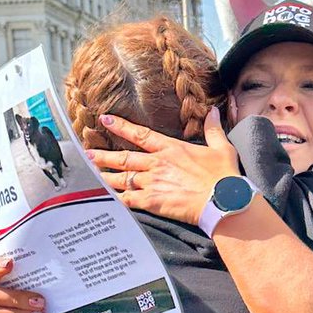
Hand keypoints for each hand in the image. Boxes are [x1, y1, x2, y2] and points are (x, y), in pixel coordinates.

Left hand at [86, 106, 239, 226]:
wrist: (222, 200)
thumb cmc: (223, 176)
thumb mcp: (221, 147)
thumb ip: (213, 129)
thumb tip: (213, 110)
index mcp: (171, 148)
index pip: (140, 134)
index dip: (121, 126)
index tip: (105, 120)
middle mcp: (157, 163)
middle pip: (124, 157)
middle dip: (104, 155)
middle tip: (88, 153)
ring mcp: (152, 182)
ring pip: (122, 178)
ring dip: (106, 176)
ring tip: (93, 174)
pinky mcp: (152, 201)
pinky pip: (128, 199)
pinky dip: (116, 198)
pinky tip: (107, 197)